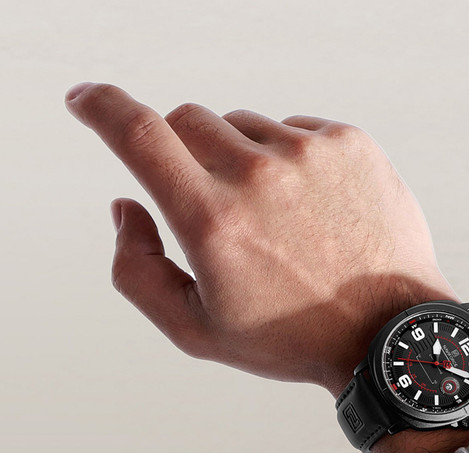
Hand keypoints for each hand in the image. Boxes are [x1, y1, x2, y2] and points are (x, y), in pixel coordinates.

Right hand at [64, 82, 457, 397]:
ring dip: (236, 160)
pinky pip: (291, 129)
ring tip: (271, 220)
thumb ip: (136, 270)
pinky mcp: (349, 143)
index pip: (137, 134)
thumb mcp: (195, 329)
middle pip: (186, 121)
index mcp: (212, 221)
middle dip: (179, 154)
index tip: (83, 98)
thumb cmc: (289, 337)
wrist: (385, 332)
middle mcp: (258, 175)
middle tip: (208, 205)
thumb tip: (125, 206)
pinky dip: (283, 160)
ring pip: (240, 126)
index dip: (99, 107)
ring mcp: (309, 153)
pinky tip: (306, 209)